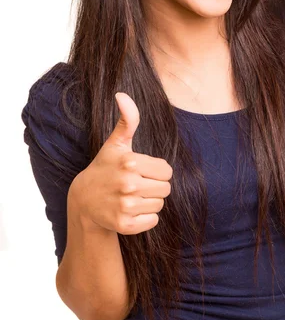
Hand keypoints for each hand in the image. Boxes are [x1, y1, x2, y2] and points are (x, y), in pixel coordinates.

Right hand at [70, 92, 172, 234]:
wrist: (84, 201)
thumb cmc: (105, 168)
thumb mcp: (116, 144)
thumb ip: (127, 120)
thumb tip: (122, 94)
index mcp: (129, 162)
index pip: (167, 170)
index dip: (156, 171)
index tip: (140, 171)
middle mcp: (128, 184)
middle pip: (166, 188)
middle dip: (154, 186)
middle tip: (136, 185)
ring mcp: (125, 206)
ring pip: (160, 205)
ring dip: (149, 202)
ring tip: (131, 197)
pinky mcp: (124, 225)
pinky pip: (153, 221)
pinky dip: (145, 218)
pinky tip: (129, 210)